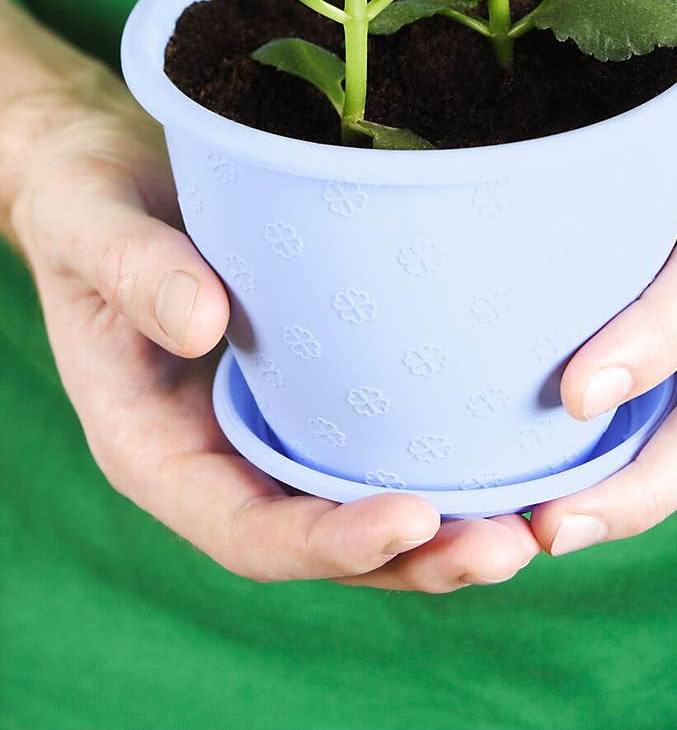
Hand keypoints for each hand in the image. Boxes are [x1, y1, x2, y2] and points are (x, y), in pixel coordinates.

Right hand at [8, 53, 537, 589]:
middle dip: (415, 558)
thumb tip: (203, 324)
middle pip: (322, 543)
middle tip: (510, 545)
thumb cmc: (90, 202)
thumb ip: (133, 270)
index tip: (410, 517)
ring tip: (534, 525)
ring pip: (362, 506)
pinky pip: (379, 442)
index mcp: (156, 450)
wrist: (111, 171)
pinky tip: (513, 450)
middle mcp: (222, 457)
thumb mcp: (91, 224)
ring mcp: (273, 428)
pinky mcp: (316, 389)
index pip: (244, 530)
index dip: (325, 541)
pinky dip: (444, 461)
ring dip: (447, 528)